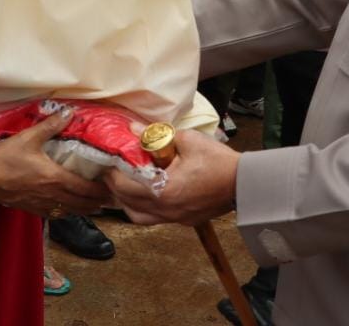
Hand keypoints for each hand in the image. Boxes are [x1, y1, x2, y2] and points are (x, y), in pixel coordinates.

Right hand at [0, 109, 111, 216]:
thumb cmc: (5, 159)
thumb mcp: (28, 138)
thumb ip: (51, 126)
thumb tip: (69, 112)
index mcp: (55, 178)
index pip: (86, 189)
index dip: (102, 190)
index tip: (115, 188)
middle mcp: (53, 195)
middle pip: (83, 204)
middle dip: (99, 202)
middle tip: (112, 197)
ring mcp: (43, 205)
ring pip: (72, 212)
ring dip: (87, 209)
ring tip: (98, 205)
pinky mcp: (33, 209)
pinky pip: (58, 214)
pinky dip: (70, 212)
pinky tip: (72, 208)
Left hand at [103, 129, 239, 225]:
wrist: (244, 183)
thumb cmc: (218, 161)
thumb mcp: (187, 140)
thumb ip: (156, 135)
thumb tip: (132, 128)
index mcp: (163, 191)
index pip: (124, 186)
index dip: (110, 174)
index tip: (104, 163)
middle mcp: (166, 210)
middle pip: (127, 205)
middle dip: (115, 189)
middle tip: (109, 173)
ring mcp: (175, 218)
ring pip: (139, 217)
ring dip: (127, 203)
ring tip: (124, 186)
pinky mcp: (184, 220)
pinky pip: (155, 218)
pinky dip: (144, 208)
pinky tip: (146, 193)